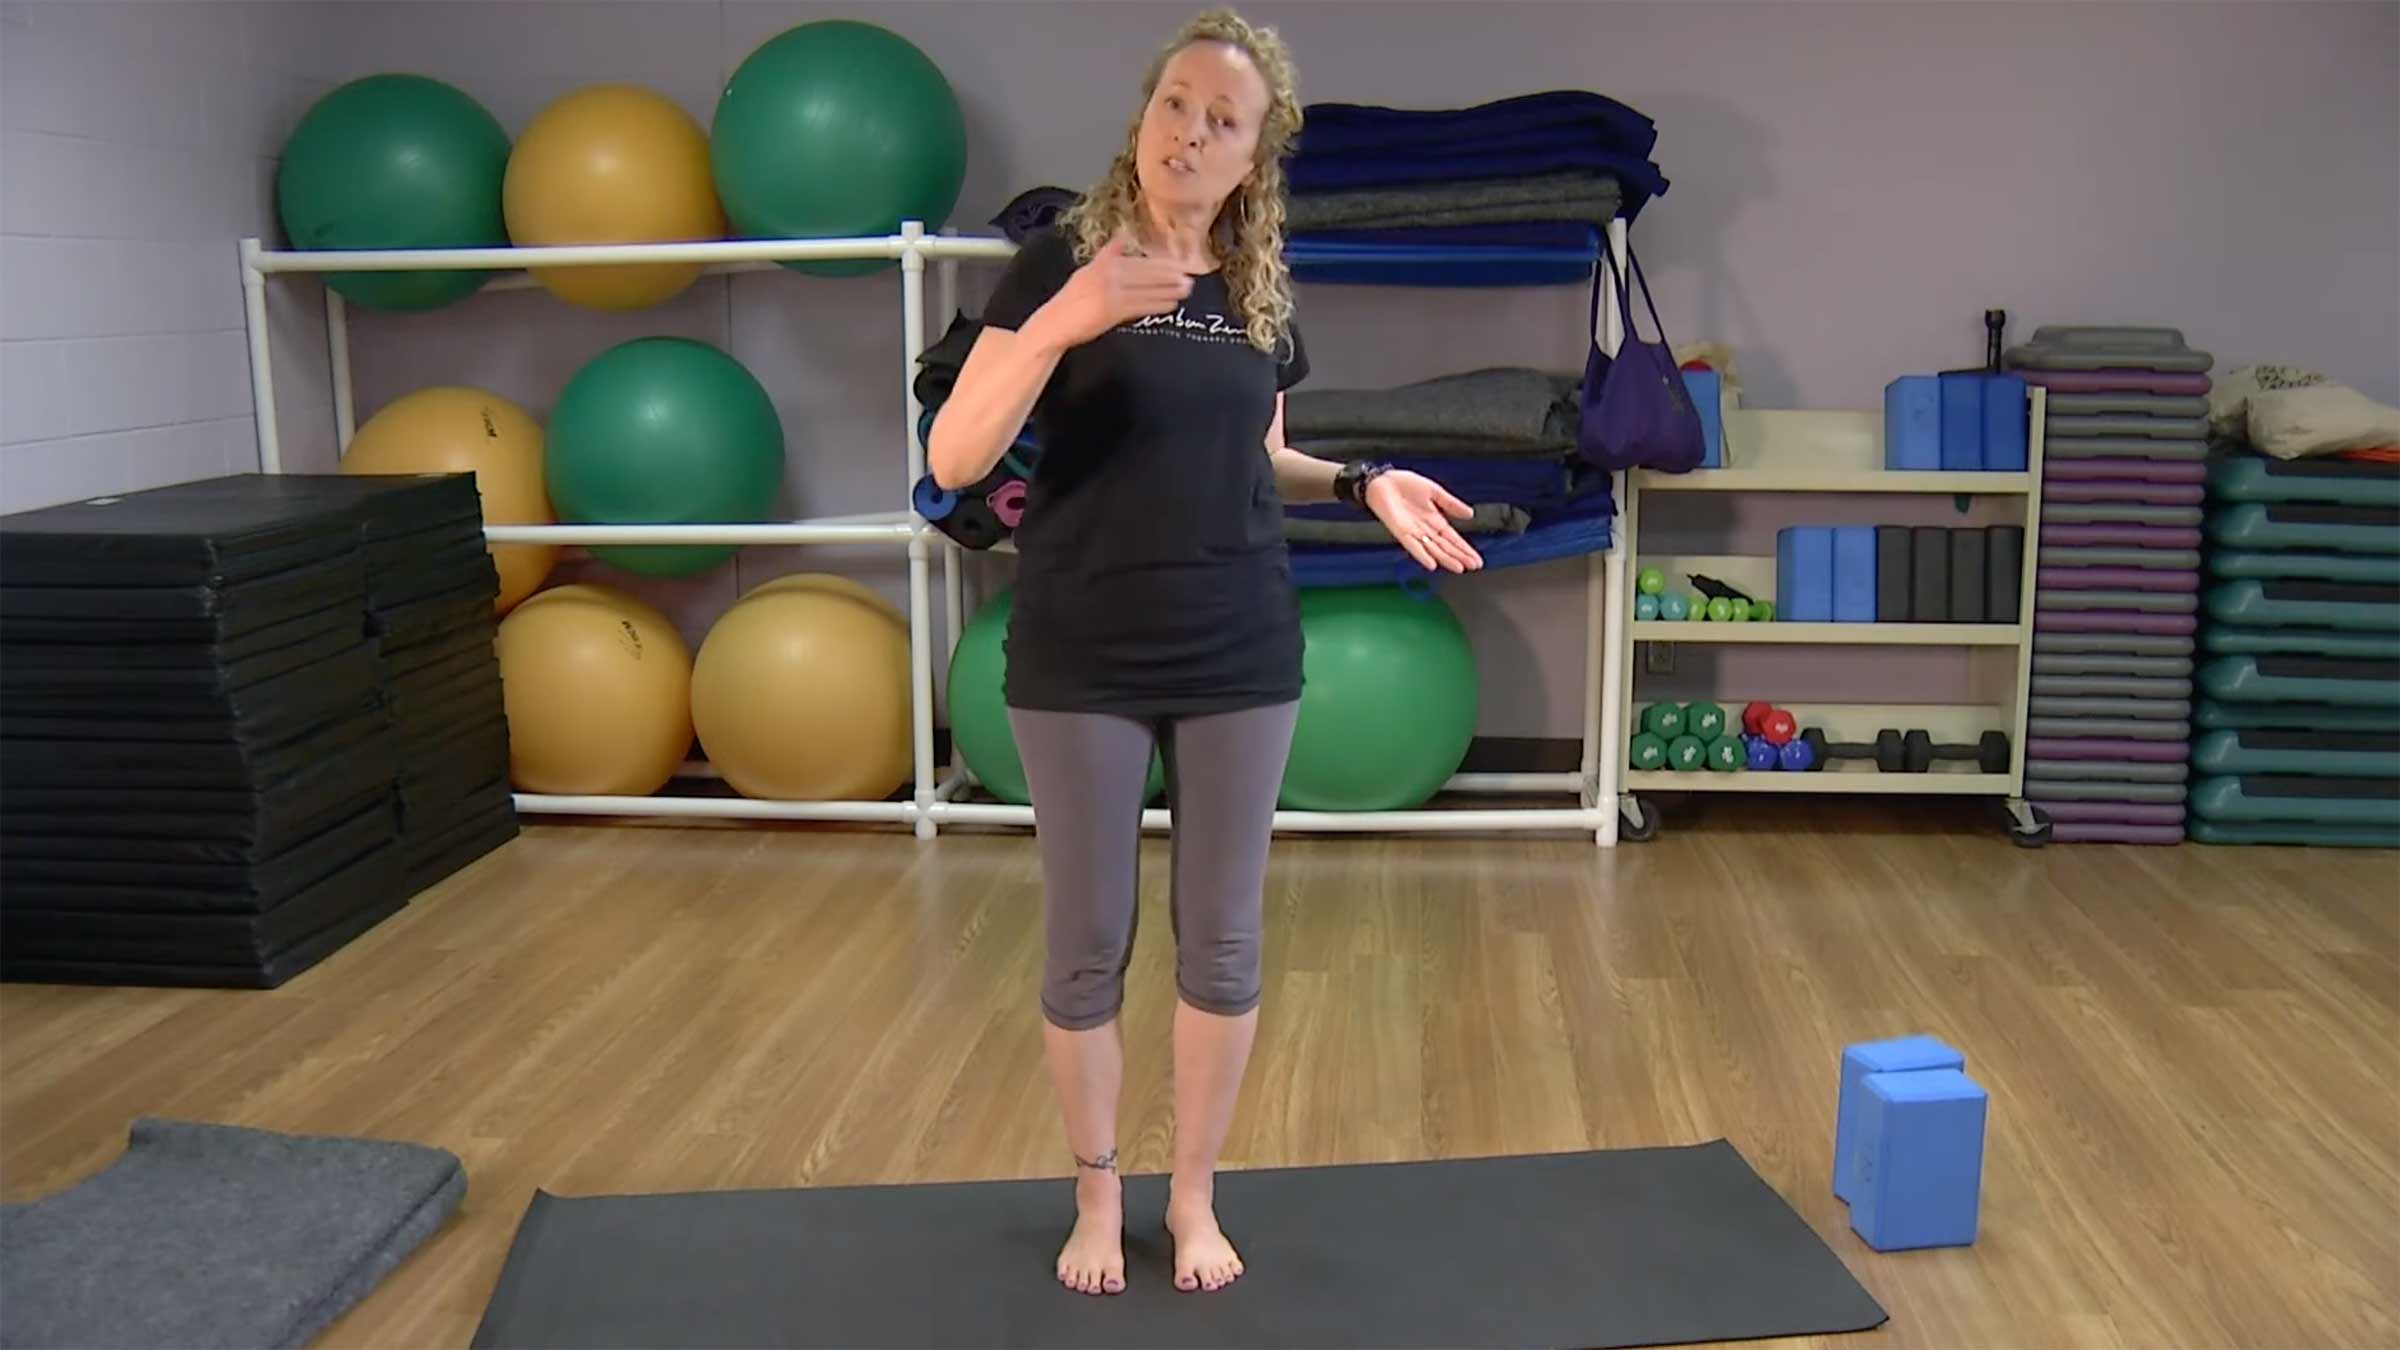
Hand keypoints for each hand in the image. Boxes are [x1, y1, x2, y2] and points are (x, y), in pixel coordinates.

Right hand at [1027, 234, 1192, 348]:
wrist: (1055, 324)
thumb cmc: (1071, 302)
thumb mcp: (1086, 272)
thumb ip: (1107, 255)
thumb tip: (1123, 237)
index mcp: (1102, 263)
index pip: (1137, 261)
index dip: (1159, 262)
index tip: (1177, 262)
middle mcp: (1107, 274)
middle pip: (1145, 272)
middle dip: (1169, 274)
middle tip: (1190, 274)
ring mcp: (1110, 292)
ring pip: (1146, 289)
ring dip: (1169, 289)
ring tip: (1187, 289)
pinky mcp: (1112, 310)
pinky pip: (1141, 306)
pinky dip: (1158, 305)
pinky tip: (1171, 305)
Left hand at [1365, 470, 1482, 572]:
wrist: (1382, 480)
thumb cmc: (1403, 484)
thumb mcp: (1434, 491)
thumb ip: (1451, 504)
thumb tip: (1470, 514)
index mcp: (1434, 519)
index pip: (1453, 538)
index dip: (1465, 548)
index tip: (1476, 559)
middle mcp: (1425, 529)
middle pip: (1446, 546)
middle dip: (1460, 556)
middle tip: (1474, 566)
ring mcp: (1413, 532)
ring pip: (1432, 549)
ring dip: (1446, 559)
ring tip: (1459, 567)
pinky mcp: (1400, 531)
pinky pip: (1412, 546)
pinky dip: (1422, 555)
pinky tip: (1431, 563)